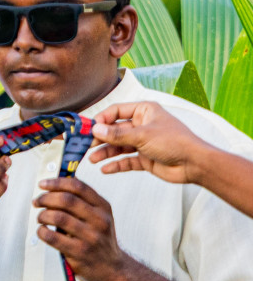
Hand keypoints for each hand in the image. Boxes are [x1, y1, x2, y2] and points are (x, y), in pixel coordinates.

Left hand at [34, 177, 129, 280]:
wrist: (112, 268)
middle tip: (37, 201)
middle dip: (46, 198)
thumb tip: (53, 186)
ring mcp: (90, 236)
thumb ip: (82, 202)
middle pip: (66, 200)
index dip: (56, 183)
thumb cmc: (99, 239)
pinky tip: (42, 231)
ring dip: (42, 215)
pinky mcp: (79, 252)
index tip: (42, 184)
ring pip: (58, 217)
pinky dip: (41, 231)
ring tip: (40, 218)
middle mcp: (99, 220)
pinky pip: (53, 237)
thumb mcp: (99, 217)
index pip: (78, 187)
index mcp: (103, 207)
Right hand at [90, 101, 209, 184]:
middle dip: (100, 138)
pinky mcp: (144, 158)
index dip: (102, 120)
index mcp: (144, 111)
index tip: (89, 129)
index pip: (116, 111)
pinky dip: (115, 164)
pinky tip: (105, 169)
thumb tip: (95, 130)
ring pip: (118, 146)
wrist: (194, 164)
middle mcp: (142, 125)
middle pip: (114, 130)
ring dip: (105, 152)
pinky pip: (126, 160)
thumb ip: (117, 134)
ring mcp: (143, 142)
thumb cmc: (175, 142)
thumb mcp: (143, 135)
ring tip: (92, 159)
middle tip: (85, 145)